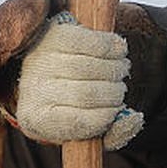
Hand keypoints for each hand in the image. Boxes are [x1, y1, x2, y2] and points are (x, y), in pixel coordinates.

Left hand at [14, 14, 143, 149]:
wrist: (45, 68)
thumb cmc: (71, 103)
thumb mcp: (87, 126)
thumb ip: (113, 132)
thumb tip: (134, 119)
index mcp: (37, 119)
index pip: (78, 122)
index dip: (105, 117)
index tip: (115, 110)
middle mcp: (32, 90)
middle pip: (85, 94)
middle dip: (114, 92)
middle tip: (121, 88)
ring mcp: (39, 60)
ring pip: (88, 66)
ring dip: (115, 68)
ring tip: (122, 69)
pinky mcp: (51, 35)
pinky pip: (87, 41)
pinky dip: (110, 46)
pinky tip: (119, 50)